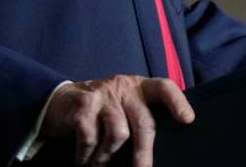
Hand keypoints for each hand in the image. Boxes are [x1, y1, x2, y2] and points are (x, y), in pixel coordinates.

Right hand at [40, 75, 194, 166]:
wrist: (58, 101)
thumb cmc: (100, 110)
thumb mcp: (123, 106)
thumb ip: (140, 117)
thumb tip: (158, 152)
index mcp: (139, 87)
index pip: (164, 87)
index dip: (177, 102)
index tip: (187, 120)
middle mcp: (124, 87)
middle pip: (143, 122)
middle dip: (144, 153)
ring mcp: (103, 95)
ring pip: (119, 134)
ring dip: (108, 157)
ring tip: (99, 165)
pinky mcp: (83, 105)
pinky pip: (91, 138)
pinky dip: (87, 156)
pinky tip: (83, 161)